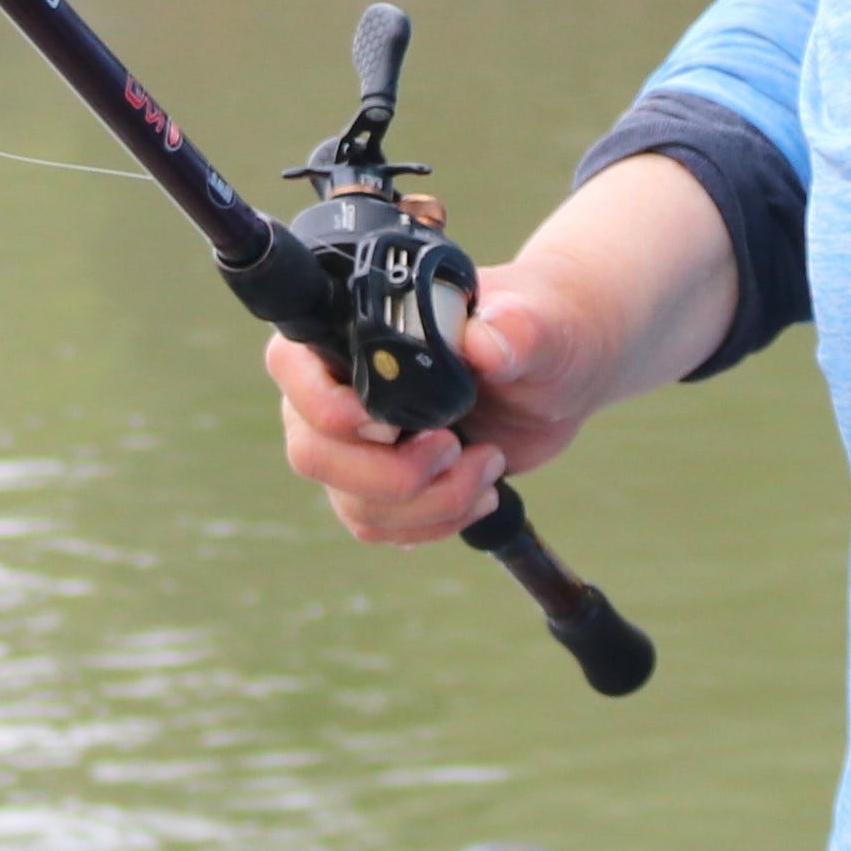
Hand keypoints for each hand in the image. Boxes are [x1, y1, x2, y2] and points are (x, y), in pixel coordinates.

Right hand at [268, 150, 730, 545]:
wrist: (560, 368)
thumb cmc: (542, 326)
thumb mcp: (540, 324)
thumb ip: (515, 329)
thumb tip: (486, 344)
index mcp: (356, 327)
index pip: (290, 366)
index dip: (326, 407)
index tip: (391, 423)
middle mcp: (339, 385)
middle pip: (313, 452)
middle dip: (390, 472)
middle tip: (455, 447)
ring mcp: (356, 441)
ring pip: (351, 502)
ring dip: (426, 503)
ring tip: (488, 466)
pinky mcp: (382, 482)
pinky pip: (379, 526)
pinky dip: (433, 522)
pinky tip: (482, 493)